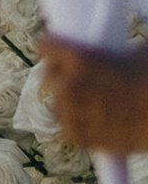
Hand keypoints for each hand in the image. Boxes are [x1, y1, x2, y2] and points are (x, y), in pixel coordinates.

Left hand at [39, 33, 147, 150]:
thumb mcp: (137, 54)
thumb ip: (113, 54)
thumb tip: (109, 56)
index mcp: (79, 59)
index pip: (46, 46)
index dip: (52, 47)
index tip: (55, 50)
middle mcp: (69, 85)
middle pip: (47, 77)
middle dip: (59, 75)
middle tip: (72, 77)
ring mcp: (72, 113)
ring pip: (55, 105)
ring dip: (65, 102)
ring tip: (84, 102)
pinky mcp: (80, 137)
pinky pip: (67, 129)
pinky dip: (75, 125)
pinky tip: (88, 121)